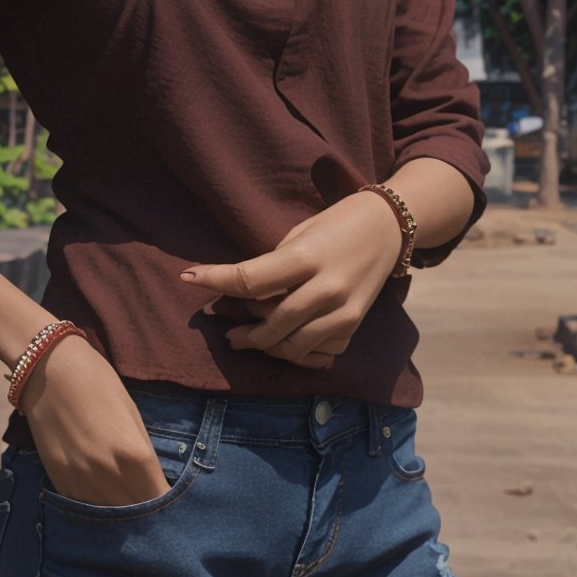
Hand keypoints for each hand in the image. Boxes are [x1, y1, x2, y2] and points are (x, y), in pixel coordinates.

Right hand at [16, 335, 170, 503]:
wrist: (49, 371)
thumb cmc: (99, 384)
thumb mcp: (133, 417)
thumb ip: (143, 454)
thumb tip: (153, 483)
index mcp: (134, 456)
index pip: (160, 500)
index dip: (168, 505)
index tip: (170, 502)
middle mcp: (108, 476)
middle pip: (136, 515)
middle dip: (147, 515)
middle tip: (151, 507)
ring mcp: (80, 483)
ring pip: (109, 519)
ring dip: (121, 515)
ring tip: (127, 505)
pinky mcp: (59, 482)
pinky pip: (85, 508)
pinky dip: (97, 507)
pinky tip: (102, 496)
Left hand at [179, 193, 404, 369]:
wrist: (388, 228)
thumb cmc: (335, 224)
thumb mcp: (300, 235)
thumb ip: (274, 266)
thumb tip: (242, 294)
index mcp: (307, 257)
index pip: (250, 279)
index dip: (214, 280)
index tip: (188, 278)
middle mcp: (326, 287)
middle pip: (271, 324)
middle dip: (243, 332)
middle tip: (228, 332)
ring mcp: (343, 311)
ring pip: (293, 346)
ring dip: (268, 346)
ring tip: (254, 339)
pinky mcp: (354, 325)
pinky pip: (318, 352)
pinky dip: (299, 352)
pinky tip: (288, 344)